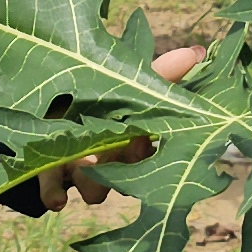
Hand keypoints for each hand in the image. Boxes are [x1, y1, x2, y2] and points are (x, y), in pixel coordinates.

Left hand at [31, 40, 210, 211]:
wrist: (52, 110)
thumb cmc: (98, 98)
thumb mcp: (127, 83)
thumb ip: (161, 74)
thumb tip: (199, 52)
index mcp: (135, 143)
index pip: (149, 153)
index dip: (147, 149)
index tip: (143, 139)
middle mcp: (113, 163)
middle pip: (127, 179)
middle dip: (123, 169)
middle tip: (122, 151)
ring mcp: (83, 173)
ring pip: (96, 192)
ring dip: (91, 181)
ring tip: (84, 164)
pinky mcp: (52, 177)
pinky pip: (55, 193)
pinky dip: (56, 195)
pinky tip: (58, 199)